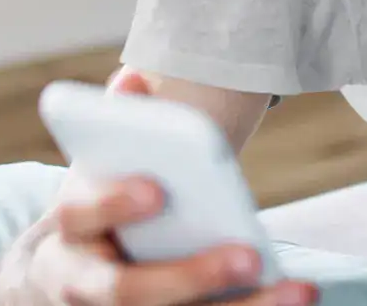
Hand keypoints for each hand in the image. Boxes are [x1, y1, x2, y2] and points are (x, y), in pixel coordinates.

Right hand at [0, 69, 317, 305]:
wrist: (67, 277)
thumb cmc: (97, 209)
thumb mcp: (96, 168)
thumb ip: (115, 125)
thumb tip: (134, 81)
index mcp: (68, 233)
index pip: (81, 216)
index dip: (114, 204)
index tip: (159, 190)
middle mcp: (84, 287)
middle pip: (129, 292)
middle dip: (190, 276)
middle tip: (249, 256)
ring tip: (299, 290)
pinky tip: (295, 297)